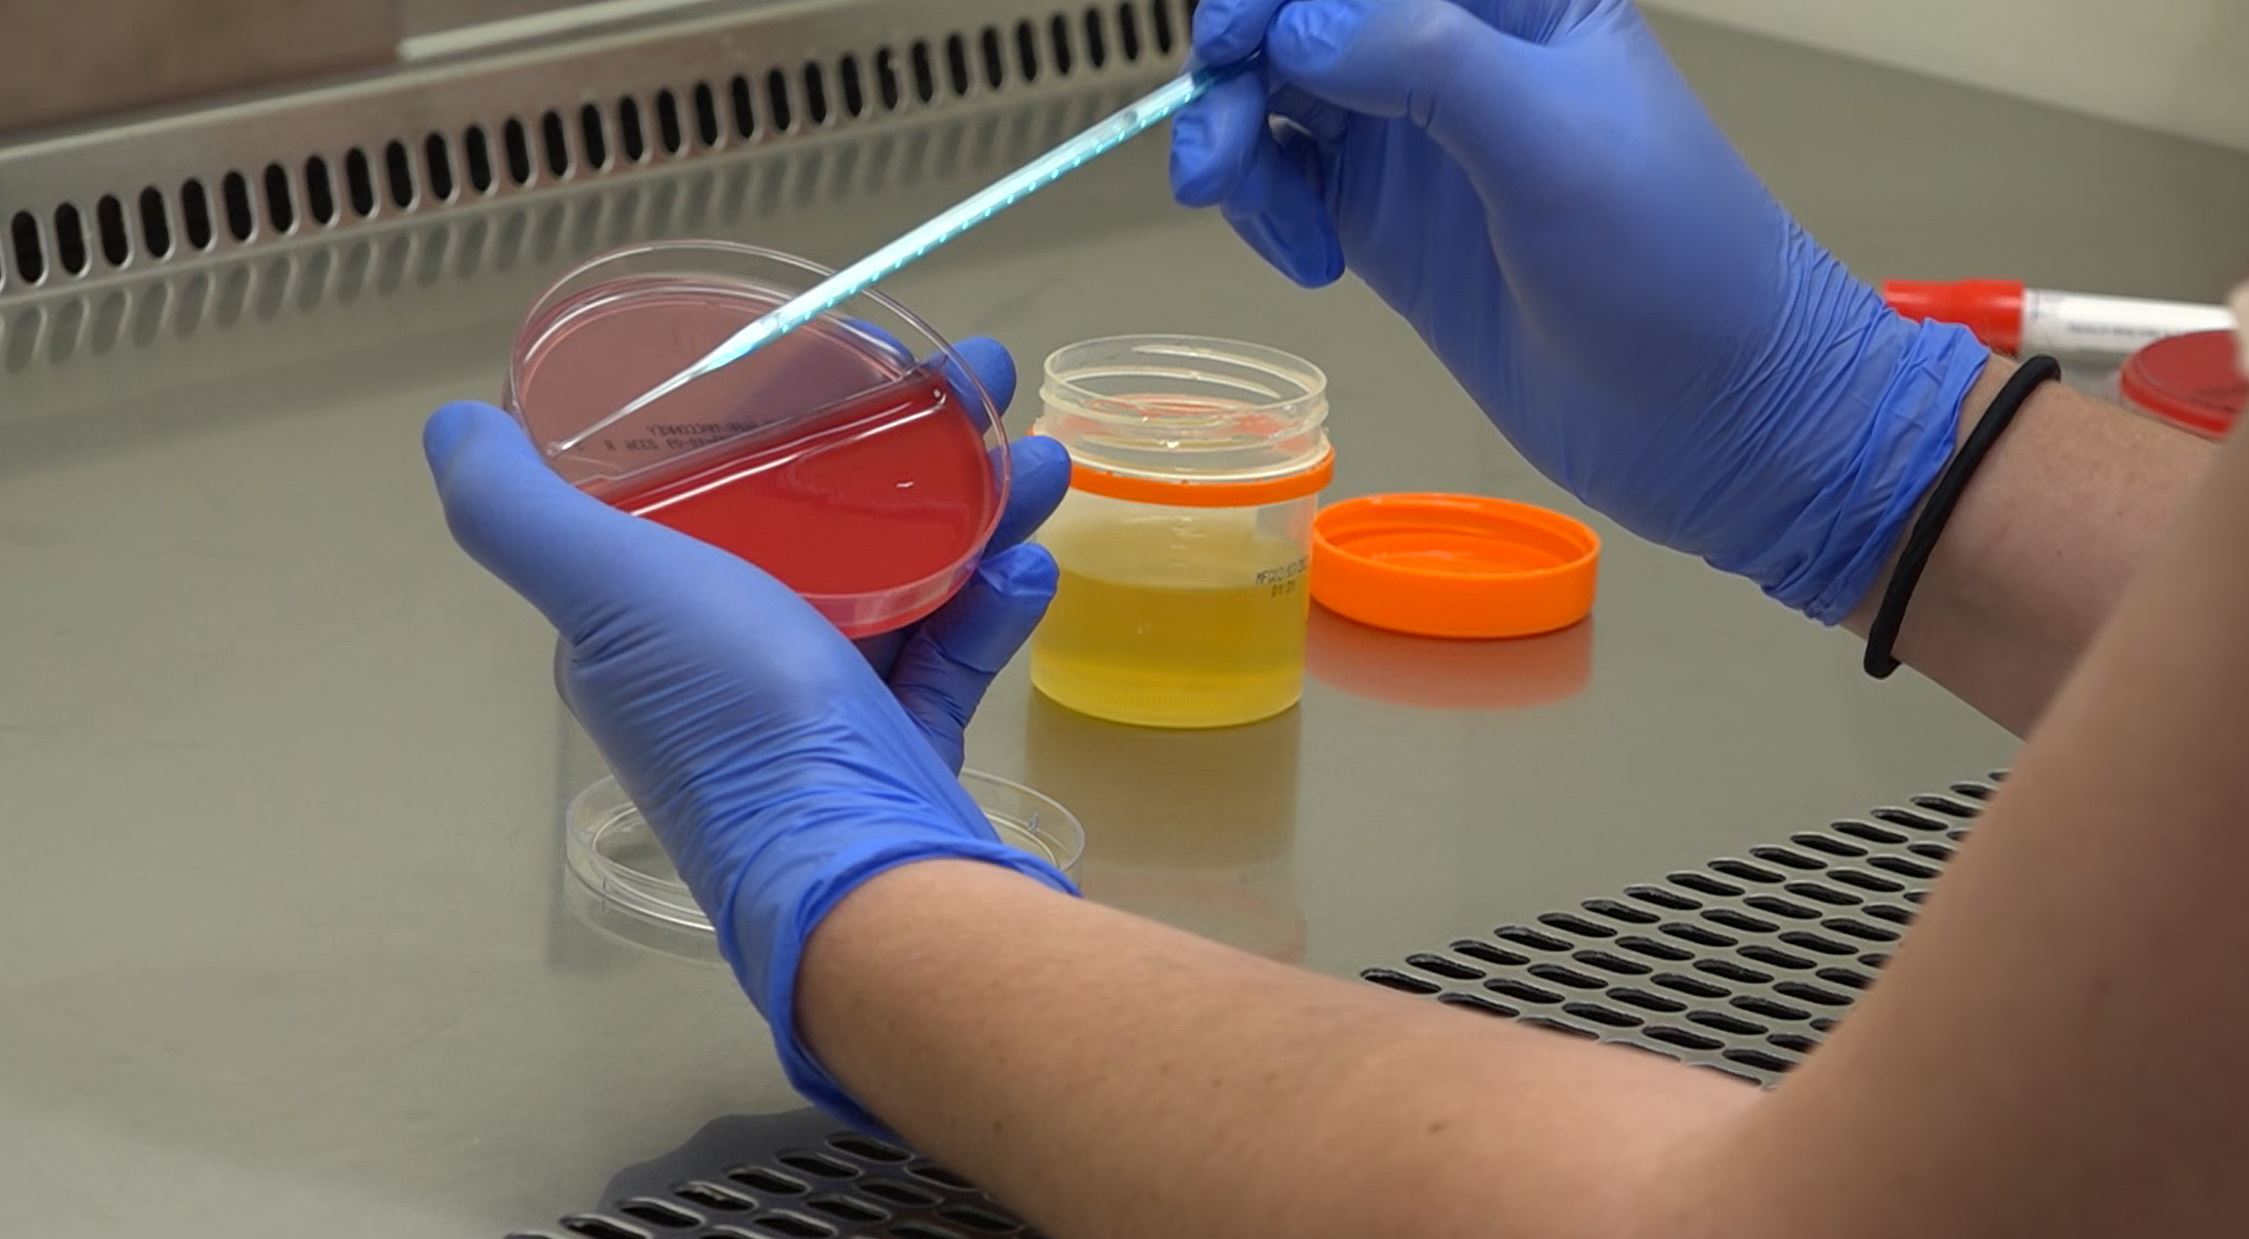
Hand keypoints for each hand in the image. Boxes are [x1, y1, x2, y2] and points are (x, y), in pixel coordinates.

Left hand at [424, 338, 1076, 1126]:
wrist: (863, 873)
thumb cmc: (736, 715)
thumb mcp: (613, 589)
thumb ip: (521, 512)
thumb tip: (451, 426)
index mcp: (647, 621)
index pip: (704, 488)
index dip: (773, 412)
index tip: (847, 350)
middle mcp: (724, 663)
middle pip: (819, 518)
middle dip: (905, 443)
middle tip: (981, 379)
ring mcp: (820, 710)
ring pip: (903, 574)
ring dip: (973, 506)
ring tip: (1037, 454)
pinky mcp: (898, 745)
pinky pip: (949, 652)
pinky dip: (992, 603)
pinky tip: (1033, 562)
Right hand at [1171, 0, 1990, 621]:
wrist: (1710, 417)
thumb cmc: (1673, 263)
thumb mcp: (1556, 142)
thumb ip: (1427, 62)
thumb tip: (1296, 29)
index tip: (1237, 46)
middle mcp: (1454, 52)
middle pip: (1302, 19)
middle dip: (1238, 67)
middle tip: (1215, 156)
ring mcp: (1419, 142)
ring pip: (1278, 100)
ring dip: (1234, 143)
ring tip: (1238, 210)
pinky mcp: (1393, 229)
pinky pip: (1291, 186)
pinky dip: (1268, 212)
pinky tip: (1308, 263)